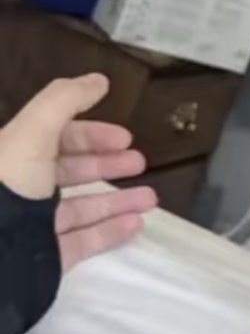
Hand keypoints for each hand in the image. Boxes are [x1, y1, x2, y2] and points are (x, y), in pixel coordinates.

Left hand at [0, 74, 156, 269]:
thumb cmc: (10, 179)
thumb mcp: (34, 129)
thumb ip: (67, 100)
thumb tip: (99, 79)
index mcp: (19, 155)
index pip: (59, 139)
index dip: (92, 134)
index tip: (125, 137)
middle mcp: (27, 188)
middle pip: (73, 172)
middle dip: (109, 164)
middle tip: (140, 163)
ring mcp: (37, 223)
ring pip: (84, 207)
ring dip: (120, 200)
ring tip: (150, 198)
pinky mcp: (48, 254)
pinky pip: (84, 240)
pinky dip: (112, 231)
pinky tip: (137, 222)